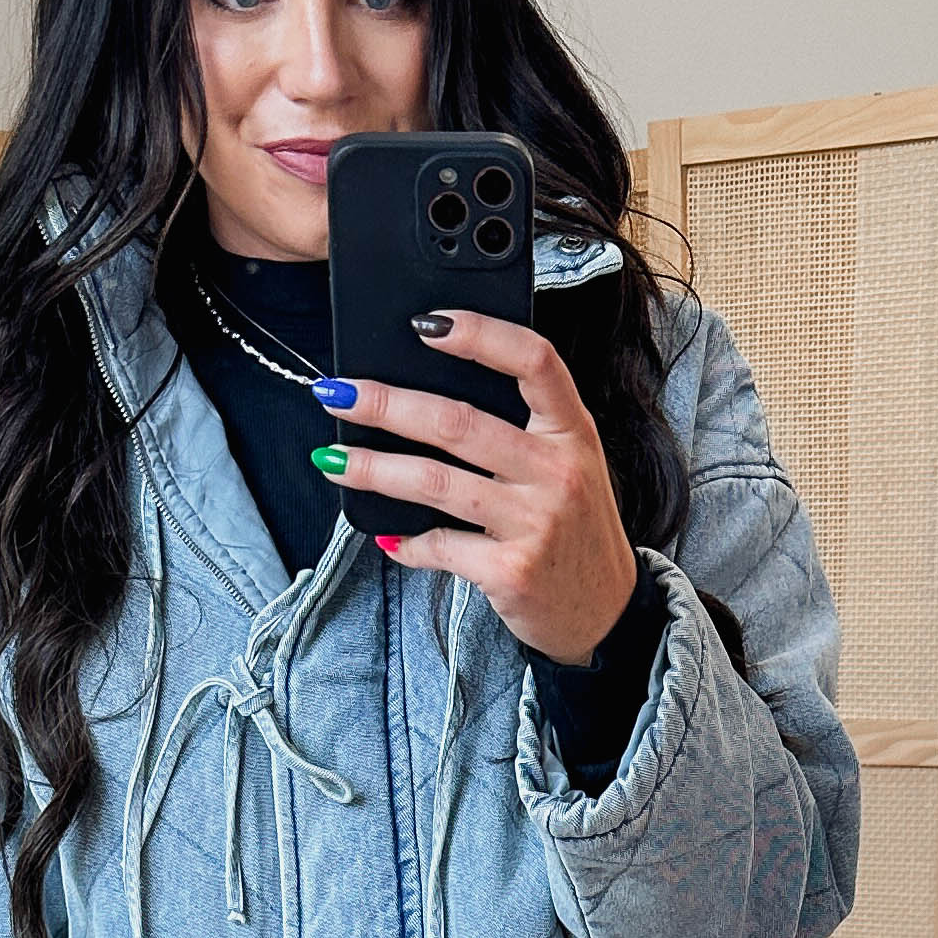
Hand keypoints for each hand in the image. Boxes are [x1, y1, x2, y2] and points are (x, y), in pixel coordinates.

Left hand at [311, 312, 639, 662]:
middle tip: (337, 394)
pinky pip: (440, 545)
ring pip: (435, 482)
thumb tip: (428, 401)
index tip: (423, 323)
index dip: (480, 334)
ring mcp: (535, 523)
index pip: (533, 361)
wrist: (605, 613)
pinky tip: (386, 535)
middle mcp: (557, 471)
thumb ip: (523, 431)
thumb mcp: (570, 467)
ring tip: (332, 459)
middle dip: (385, 404)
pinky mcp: (511, 571)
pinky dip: (405, 542)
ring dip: (373, 468)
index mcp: (572, 432)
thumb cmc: (575, 532)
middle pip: (458, 421)